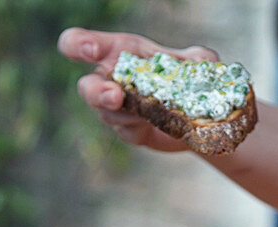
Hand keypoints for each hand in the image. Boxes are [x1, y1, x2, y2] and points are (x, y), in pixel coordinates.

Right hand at [57, 27, 217, 151]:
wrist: (197, 112)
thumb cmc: (187, 75)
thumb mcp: (197, 60)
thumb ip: (197, 58)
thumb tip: (199, 65)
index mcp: (118, 51)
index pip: (81, 44)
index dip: (78, 45)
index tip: (90, 50)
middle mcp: (110, 79)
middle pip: (86, 87)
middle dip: (97, 92)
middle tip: (115, 96)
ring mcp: (116, 109)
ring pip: (108, 114)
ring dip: (126, 113)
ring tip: (145, 112)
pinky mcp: (129, 131)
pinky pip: (128, 131)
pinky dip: (143, 126)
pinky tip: (157, 123)